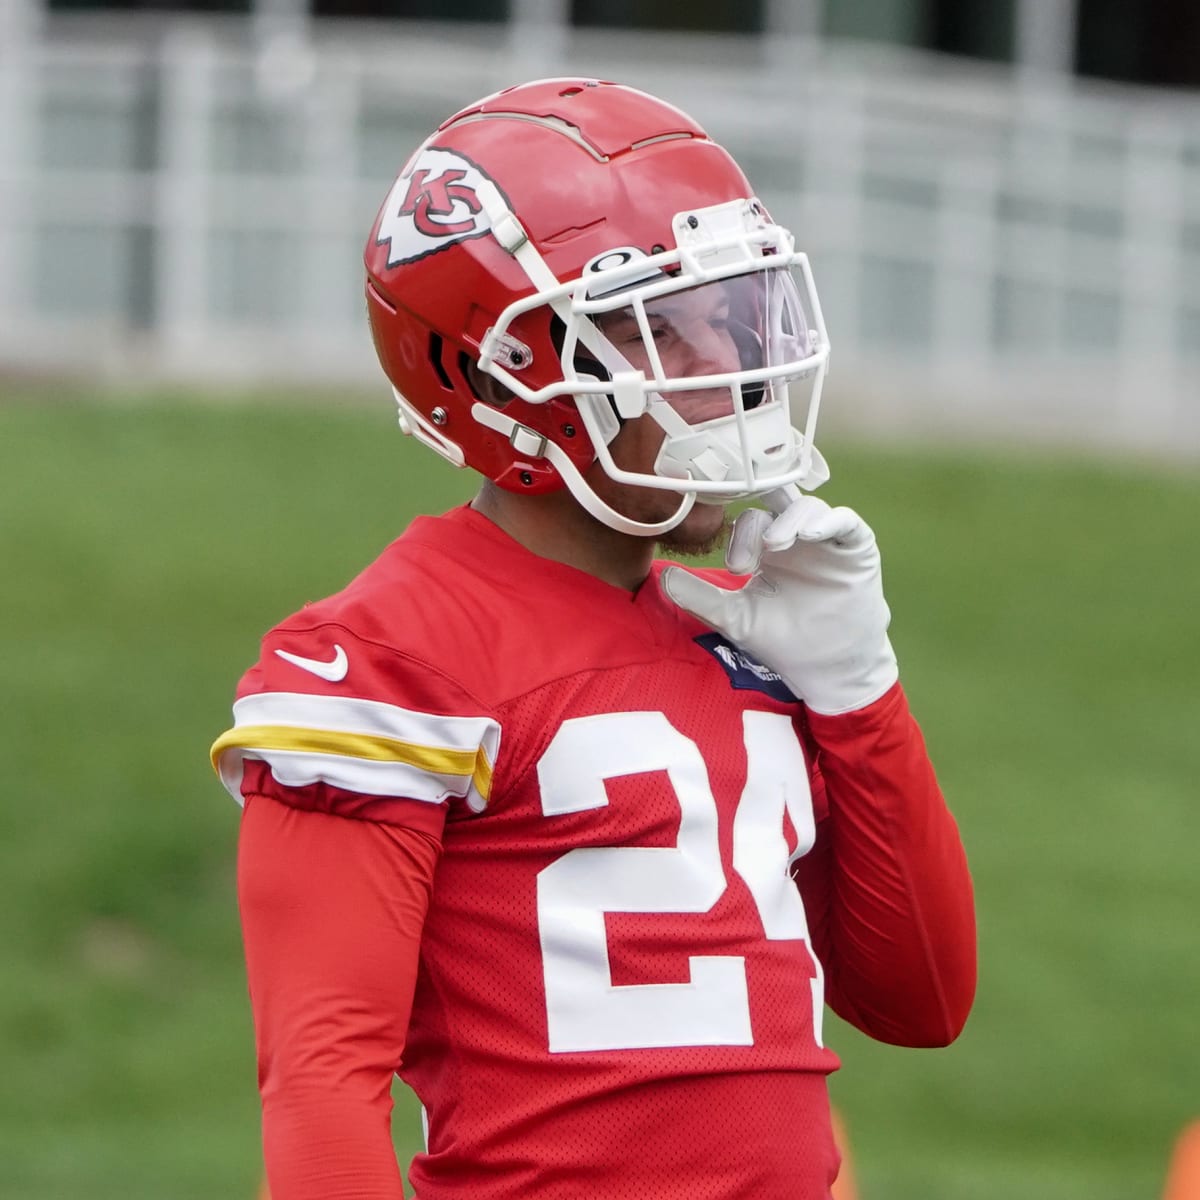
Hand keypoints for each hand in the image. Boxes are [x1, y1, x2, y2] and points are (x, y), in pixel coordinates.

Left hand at [661, 488, 898, 714]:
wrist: (827, 668)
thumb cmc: (783, 640)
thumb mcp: (736, 619)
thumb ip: (702, 597)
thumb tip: (664, 577)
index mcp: (767, 547)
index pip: (750, 520)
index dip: (740, 536)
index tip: (736, 567)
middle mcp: (797, 535)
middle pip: (776, 503)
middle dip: (760, 522)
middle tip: (751, 555)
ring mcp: (828, 540)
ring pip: (808, 507)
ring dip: (790, 520)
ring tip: (778, 544)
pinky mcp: (857, 548)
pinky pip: (846, 522)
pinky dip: (829, 522)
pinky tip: (812, 534)